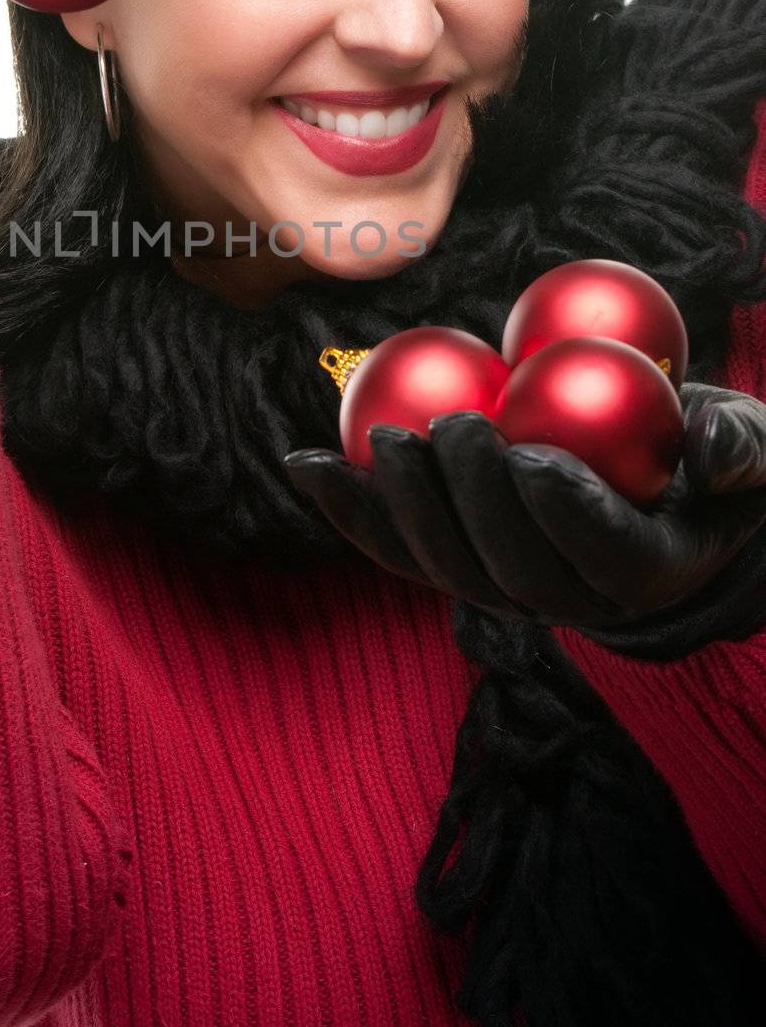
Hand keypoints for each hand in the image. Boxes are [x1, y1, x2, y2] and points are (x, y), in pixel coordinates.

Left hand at [283, 383, 765, 637]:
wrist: (659, 492)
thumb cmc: (710, 457)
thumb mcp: (752, 447)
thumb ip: (741, 447)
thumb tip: (711, 452)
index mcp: (647, 573)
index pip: (602, 554)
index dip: (564, 514)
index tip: (531, 458)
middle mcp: (573, 602)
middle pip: (512, 569)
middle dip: (476, 503)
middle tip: (458, 424)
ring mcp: (506, 590)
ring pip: (447, 568)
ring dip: (406, 510)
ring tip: (382, 441)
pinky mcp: (456, 565)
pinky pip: (399, 547)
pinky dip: (350, 510)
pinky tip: (305, 463)